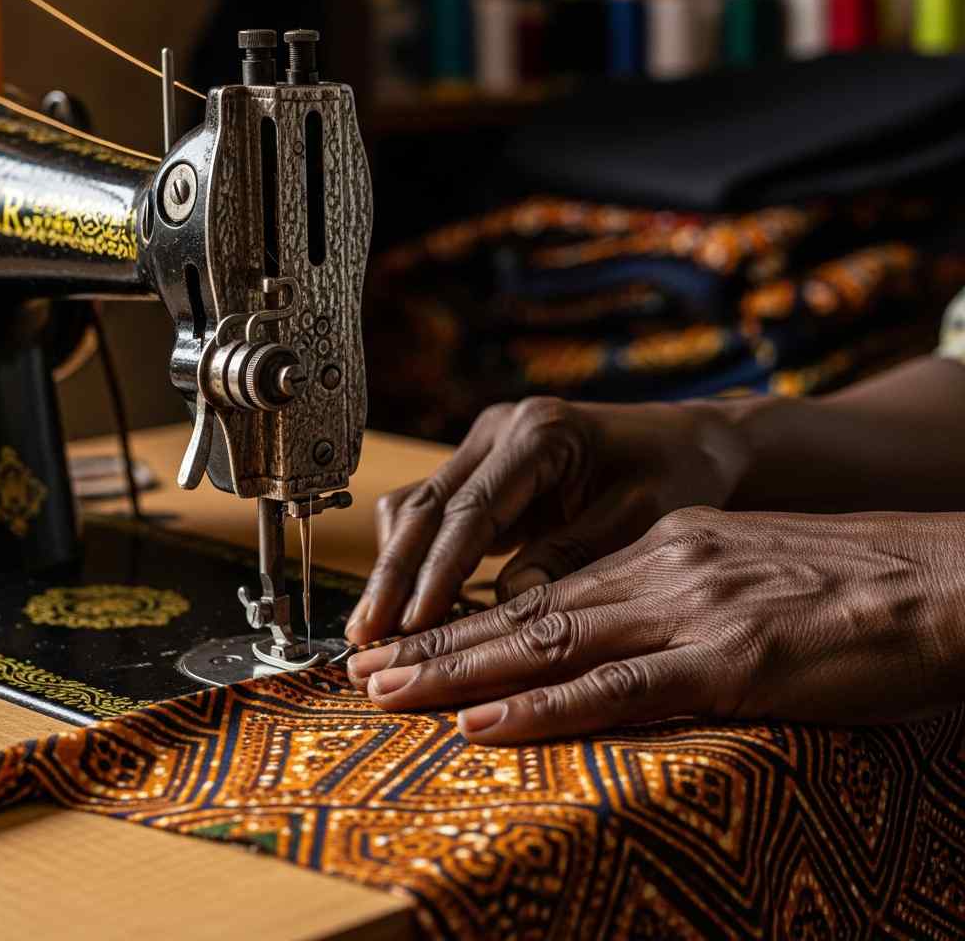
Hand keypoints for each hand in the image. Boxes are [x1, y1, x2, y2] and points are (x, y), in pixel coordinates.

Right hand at [346, 398, 749, 642]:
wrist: (687, 441)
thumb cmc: (674, 473)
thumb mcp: (640, 516)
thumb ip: (573, 553)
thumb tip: (509, 602)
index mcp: (540, 433)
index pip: (470, 509)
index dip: (436, 570)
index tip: (411, 626)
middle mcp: (501, 429)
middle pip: (425, 504)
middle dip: (393, 574)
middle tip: (365, 638)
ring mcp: (486, 445)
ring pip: (416, 505)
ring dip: (395, 567)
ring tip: (375, 632)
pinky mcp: (484, 469)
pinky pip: (434, 513)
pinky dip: (417, 558)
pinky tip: (409, 607)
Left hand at [346, 507, 964, 743]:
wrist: (939, 581)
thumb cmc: (849, 584)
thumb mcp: (744, 568)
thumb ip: (676, 592)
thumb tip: (620, 627)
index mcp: (664, 550)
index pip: (546, 588)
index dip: (472, 619)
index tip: (412, 640)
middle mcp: (661, 571)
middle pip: (527, 612)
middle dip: (438, 642)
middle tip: (366, 665)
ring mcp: (688, 614)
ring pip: (548, 644)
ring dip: (459, 672)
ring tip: (389, 690)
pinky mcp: (725, 663)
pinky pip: (614, 689)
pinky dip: (541, 709)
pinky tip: (482, 723)